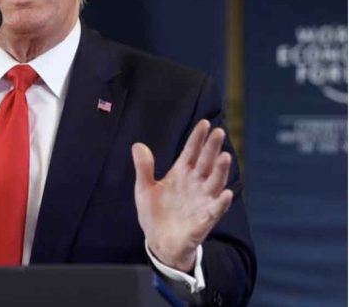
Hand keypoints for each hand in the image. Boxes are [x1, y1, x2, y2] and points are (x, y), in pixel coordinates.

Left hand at [132, 119, 233, 271]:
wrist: (159, 242)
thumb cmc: (154, 213)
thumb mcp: (144, 188)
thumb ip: (144, 168)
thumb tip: (137, 145)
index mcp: (181, 173)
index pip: (191, 152)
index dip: (197, 138)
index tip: (205, 123)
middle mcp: (195, 184)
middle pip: (206, 162)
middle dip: (212, 148)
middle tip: (219, 132)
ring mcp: (202, 200)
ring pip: (215, 182)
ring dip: (221, 170)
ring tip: (225, 156)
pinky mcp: (204, 220)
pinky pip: (215, 210)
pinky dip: (221, 203)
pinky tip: (226, 194)